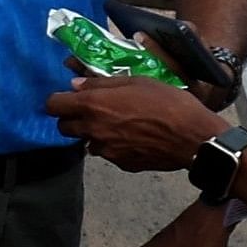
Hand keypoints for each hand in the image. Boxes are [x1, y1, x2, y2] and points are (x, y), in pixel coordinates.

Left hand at [45, 70, 227, 173]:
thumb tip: (75, 84)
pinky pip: (108, 154)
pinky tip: (133, 139)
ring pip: (86, 142)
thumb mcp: (137, 82)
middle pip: (64, 127)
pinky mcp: (121, 164)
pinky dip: (114, 147)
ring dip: (93, 134)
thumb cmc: (168, 103)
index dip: (58, 101)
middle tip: (91, 111)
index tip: (67, 98)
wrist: (194, 138)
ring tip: (116, 125)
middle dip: (72, 119)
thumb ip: (101, 84)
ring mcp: (106, 150)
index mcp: (93, 106)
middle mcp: (93, 130)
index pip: (53, 105)